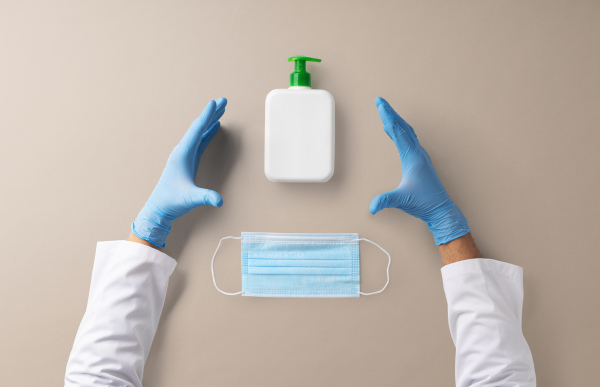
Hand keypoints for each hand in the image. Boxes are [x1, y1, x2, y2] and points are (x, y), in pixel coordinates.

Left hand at [132, 98, 226, 247]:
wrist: (160, 208)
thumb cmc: (172, 201)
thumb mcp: (190, 199)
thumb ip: (205, 197)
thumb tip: (219, 200)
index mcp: (182, 154)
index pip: (196, 130)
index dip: (206, 116)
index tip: (215, 103)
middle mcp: (183, 151)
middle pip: (199, 127)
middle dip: (211, 113)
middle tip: (223, 101)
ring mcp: (185, 155)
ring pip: (200, 132)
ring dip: (210, 121)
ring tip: (221, 110)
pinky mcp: (188, 161)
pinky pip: (200, 141)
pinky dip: (208, 132)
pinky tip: (214, 128)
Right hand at [369, 97, 469, 244]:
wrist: (441, 209)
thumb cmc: (424, 203)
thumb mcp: (403, 201)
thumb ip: (386, 201)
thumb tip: (372, 207)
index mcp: (413, 158)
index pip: (398, 133)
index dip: (388, 118)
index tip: (380, 106)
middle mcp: (418, 153)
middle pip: (403, 127)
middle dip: (391, 113)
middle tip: (380, 101)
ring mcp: (420, 156)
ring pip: (407, 132)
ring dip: (396, 120)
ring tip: (386, 112)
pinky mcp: (420, 160)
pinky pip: (408, 139)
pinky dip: (399, 131)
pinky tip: (393, 131)